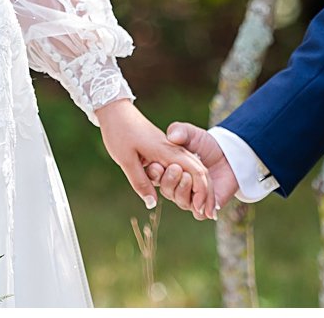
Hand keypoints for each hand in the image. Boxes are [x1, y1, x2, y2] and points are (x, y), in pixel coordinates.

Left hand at [95, 96, 211, 215]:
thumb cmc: (119, 132)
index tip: (200, 210)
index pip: (194, 171)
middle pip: (199, 170)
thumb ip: (141, 182)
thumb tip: (153, 204)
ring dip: (200, 186)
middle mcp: (173, 148)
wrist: (116, 109)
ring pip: (193, 166)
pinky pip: (184, 162)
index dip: (201, 192)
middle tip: (207, 213)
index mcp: (166, 151)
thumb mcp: (126, 160)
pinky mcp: (165, 147)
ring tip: (201, 206)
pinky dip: (191, 177)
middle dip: (206, 192)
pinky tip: (188, 187)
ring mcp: (170, 146)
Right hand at [145, 120, 238, 219]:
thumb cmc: (205, 144)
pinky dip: (198, 203)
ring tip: (188, 177)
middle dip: (169, 180)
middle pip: (166, 190)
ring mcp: (189, 197)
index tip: (157, 165)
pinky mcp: (204, 207)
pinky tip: (201, 196)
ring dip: (182, 189)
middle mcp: (175, 186)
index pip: (154, 175)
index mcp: (167, 169)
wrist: (228, 156)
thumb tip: (172, 136)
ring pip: (179, 201)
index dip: (154, 173)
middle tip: (176, 169)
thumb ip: (180, 131)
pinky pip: (197, 212)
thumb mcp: (191, 133)